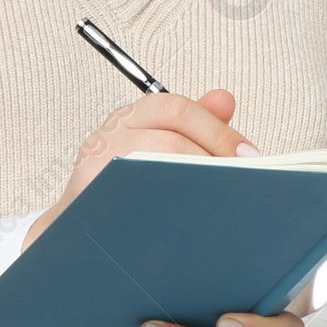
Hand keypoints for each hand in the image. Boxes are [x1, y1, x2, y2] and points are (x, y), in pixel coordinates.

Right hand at [22, 89, 256, 250]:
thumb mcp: (158, 144)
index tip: (251, 157)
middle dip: (212, 162)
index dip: (218, 131)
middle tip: (241, 185)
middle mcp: (110, 133)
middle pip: (169, 140)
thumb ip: (195, 124)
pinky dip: (166, 210)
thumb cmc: (125, 184)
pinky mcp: (87, 198)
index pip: (177, 108)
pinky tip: (190, 223)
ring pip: (153, 169)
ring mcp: (95, 165)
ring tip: (221, 204)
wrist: (75, 228)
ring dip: (193, 187)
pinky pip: (133, 202)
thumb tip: (226, 99)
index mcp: (132, 115)